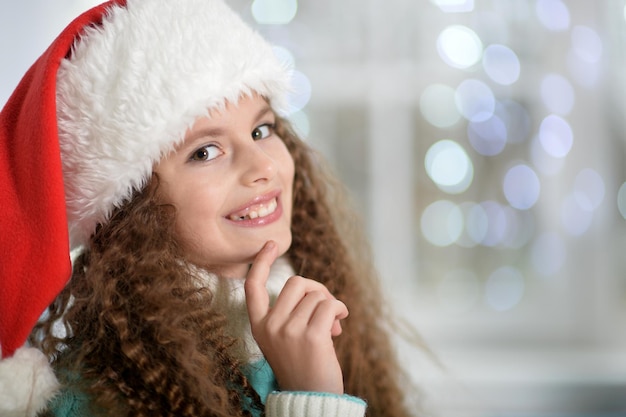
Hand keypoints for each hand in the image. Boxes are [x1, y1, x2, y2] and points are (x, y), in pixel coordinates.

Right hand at [244, 241, 347, 393]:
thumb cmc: (302, 366)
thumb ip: (293, 314)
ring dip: (330, 305)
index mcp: (259, 326)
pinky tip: (340, 322)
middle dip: (316, 289)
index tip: (271, 244)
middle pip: (296, 283)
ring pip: (317, 295)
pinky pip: (329, 305)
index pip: (253, 287)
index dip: (260, 262)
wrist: (310, 399)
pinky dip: (339, 309)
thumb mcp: (286, 338)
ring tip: (333, 325)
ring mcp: (289, 331)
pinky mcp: (311, 336)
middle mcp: (270, 326)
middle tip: (326, 307)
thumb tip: (318, 294)